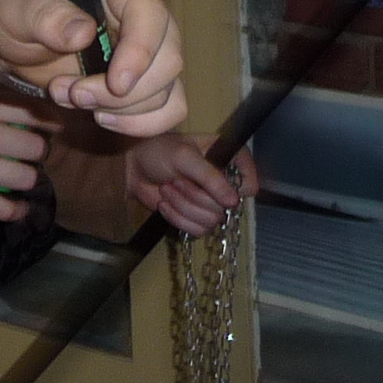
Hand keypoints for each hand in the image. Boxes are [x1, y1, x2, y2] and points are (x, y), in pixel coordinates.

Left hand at [0, 0, 184, 135]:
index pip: (150, 13)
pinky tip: (100, 117)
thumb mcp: (16, 4)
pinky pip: (168, 108)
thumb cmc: (14, 5)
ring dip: (121, 109)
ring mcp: (148, 48)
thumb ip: (45, 15)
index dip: (141, 51)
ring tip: (69, 97)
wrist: (10, 31)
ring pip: (167, 89)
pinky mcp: (144, 78)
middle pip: (167, 60)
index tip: (115, 84)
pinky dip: (140, 123)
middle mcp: (143, 12)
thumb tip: (83, 33)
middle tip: (71, 94)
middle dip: (122, 92)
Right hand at [0, 85, 55, 222]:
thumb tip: (10, 105)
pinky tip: (19, 207)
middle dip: (38, 151)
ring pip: (28, 178)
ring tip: (21, 175)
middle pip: (36, 147)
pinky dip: (17, 211)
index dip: (48, 119)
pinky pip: (6, 209)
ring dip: (28, 177)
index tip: (53, 125)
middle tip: (31, 152)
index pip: (31, 109)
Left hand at [125, 134, 255, 236]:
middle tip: (176, 180)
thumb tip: (233, 202)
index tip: (214, 184)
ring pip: (211, 221)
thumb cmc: (158, 152)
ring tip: (167, 189)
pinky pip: (198, 230)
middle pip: (225, 207)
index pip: (250, 183)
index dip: (235, 188)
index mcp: (228, 159)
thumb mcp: (184, 157)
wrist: (132, 168)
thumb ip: (209, 177)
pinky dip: (177, 218)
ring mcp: (210, 202)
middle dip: (194, 196)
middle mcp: (224, 183)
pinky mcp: (196, 217)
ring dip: (183, 206)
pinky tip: (165, 204)